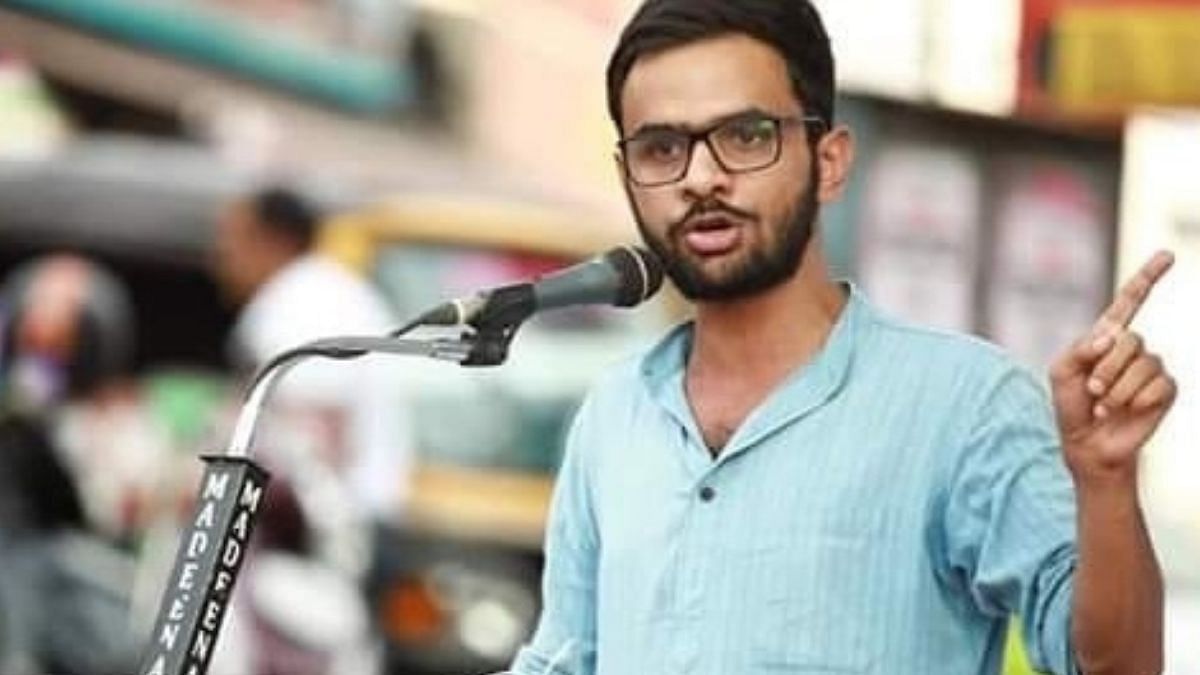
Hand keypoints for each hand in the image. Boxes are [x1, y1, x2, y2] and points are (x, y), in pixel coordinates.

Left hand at [1050, 251, 1177, 484]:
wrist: (1087, 442)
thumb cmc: (1071, 406)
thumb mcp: (1061, 372)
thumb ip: (1080, 348)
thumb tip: (1113, 336)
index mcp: (1107, 337)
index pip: (1130, 301)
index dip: (1148, 277)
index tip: (1168, 255)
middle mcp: (1133, 348)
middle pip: (1130, 339)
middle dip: (1106, 368)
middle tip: (1092, 390)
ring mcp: (1152, 367)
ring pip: (1143, 364)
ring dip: (1116, 390)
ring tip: (1104, 405)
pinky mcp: (1165, 390)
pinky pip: (1156, 386)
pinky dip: (1133, 402)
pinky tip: (1123, 412)